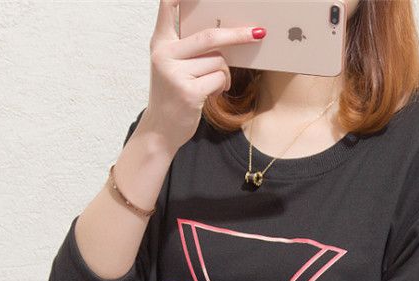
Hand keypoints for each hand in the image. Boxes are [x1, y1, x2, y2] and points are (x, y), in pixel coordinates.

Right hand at [135, 0, 265, 153]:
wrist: (160, 130)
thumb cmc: (174, 95)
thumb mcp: (175, 66)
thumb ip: (190, 48)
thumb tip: (227, 35)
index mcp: (160, 43)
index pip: (168, 5)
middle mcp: (164, 54)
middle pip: (210, 36)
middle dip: (237, 35)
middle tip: (258, 33)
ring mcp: (175, 73)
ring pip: (218, 61)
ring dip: (224, 74)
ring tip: (212, 85)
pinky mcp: (189, 92)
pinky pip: (219, 79)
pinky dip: (222, 86)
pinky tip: (211, 94)